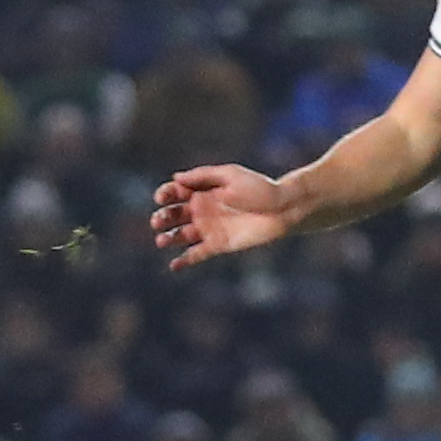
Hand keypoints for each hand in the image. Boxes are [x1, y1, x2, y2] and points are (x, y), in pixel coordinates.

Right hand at [152, 163, 292, 269]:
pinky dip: (184, 261)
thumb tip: (176, 177)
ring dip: (168, 238)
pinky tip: (174, 265)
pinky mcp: (218, 245)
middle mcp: (202, 210)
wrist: (281, 209)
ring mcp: (209, 228)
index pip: (176, 192)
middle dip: (162, 217)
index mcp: (203, 190)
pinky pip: (196, 255)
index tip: (163, 197)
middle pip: (173, 214)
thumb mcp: (230, 175)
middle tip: (159, 221)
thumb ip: (203, 176)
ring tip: (162, 241)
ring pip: (181, 235)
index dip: (165, 194)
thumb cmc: (259, 188)